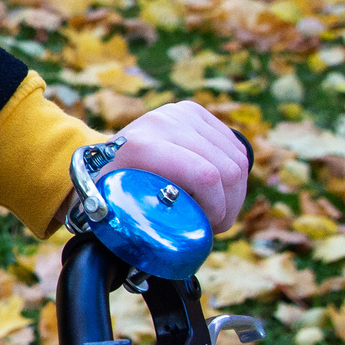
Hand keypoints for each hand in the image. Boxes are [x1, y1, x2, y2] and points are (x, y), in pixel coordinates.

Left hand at [106, 100, 250, 231]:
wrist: (106, 157)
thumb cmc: (115, 189)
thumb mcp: (128, 207)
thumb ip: (159, 217)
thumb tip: (192, 232)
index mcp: (142, 145)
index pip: (205, 176)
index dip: (216, 208)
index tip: (206, 226)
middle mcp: (162, 122)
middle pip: (227, 169)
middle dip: (227, 206)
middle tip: (214, 224)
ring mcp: (180, 113)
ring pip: (238, 159)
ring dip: (234, 194)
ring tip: (215, 209)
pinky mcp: (195, 112)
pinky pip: (237, 148)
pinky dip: (235, 176)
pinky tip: (218, 189)